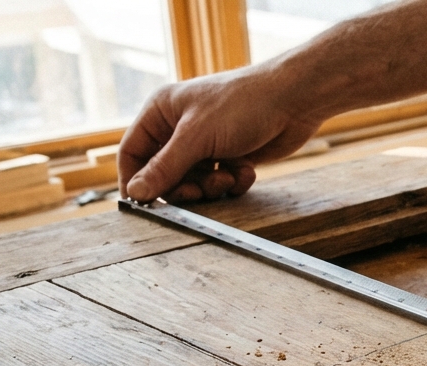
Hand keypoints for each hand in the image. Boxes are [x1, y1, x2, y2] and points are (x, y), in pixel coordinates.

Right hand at [118, 66, 323, 202]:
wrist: (294, 100)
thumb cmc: (242, 106)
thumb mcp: (197, 137)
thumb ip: (165, 168)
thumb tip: (135, 194)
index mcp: (161, 113)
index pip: (133, 152)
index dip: (135, 180)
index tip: (144, 205)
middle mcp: (180, 128)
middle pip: (164, 174)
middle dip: (183, 187)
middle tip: (198, 193)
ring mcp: (207, 143)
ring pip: (194, 182)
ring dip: (211, 187)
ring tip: (228, 178)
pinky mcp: (231, 156)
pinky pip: (221, 182)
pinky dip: (233, 183)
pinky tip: (246, 171)